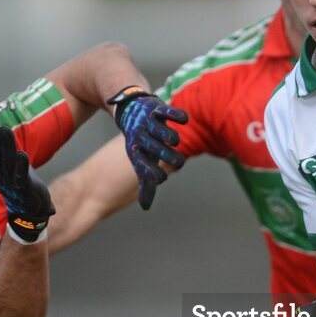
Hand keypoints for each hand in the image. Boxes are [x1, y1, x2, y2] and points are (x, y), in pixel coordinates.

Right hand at [0, 112, 54, 242]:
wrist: (29, 211)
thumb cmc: (17, 183)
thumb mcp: (6, 161)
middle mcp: (1, 175)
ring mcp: (12, 184)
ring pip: (8, 162)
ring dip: (6, 146)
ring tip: (4, 130)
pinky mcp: (25, 191)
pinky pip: (21, 178)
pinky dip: (21, 167)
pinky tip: (21, 154)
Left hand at [108, 86, 188, 209]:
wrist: (131, 111)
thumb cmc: (140, 143)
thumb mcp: (140, 162)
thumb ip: (145, 184)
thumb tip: (145, 207)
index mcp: (137, 153)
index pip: (146, 170)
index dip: (156, 176)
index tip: (161, 177)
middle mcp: (142, 138)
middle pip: (158, 151)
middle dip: (172, 158)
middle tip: (177, 161)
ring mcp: (149, 123)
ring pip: (165, 134)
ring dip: (173, 139)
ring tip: (173, 141)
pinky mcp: (157, 109)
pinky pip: (170, 112)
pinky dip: (179, 117)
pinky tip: (184, 120)